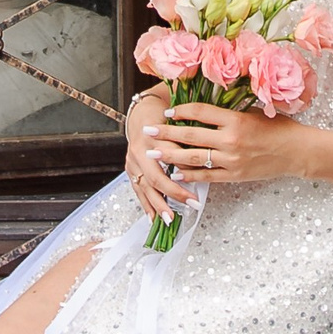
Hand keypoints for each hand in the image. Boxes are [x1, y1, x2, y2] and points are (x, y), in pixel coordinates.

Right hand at [124, 85, 191, 222]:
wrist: (142, 114)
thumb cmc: (165, 118)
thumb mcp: (179, 122)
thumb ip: (188, 139)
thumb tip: (203, 159)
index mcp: (154, 135)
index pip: (171, 156)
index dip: (186, 169)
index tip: (201, 181)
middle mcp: (141, 149)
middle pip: (156, 176)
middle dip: (174, 192)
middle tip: (192, 203)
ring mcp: (133, 160)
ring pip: (145, 186)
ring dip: (158, 204)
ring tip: (169, 219)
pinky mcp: (129, 168)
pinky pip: (138, 190)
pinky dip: (146, 204)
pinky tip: (152, 218)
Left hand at [158, 99, 304, 185]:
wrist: (297, 152)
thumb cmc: (278, 127)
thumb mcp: (254, 112)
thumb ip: (229, 112)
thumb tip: (203, 108)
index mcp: (235, 120)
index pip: (200, 112)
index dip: (180, 110)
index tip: (167, 111)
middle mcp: (231, 140)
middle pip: (190, 135)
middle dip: (166, 133)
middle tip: (148, 131)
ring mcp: (231, 160)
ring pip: (193, 158)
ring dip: (171, 156)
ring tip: (154, 153)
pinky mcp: (234, 176)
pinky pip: (207, 176)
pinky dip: (190, 175)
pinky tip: (176, 173)